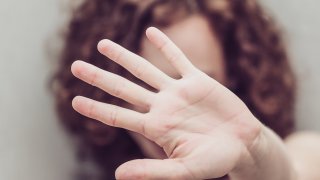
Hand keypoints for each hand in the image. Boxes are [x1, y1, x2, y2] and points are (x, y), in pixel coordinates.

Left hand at [71, 27, 261, 178]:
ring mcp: (178, 92)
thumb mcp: (184, 171)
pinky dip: (165, 45)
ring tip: (101, 44)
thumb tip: (117, 174)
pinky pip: (178, 58)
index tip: (74, 101)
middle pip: (123, 88)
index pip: (118, 116)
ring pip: (144, 70)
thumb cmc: (215, 162)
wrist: (243, 145)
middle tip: (75, 66)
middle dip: (99, 77)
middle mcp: (162, 107)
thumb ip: (152, 171)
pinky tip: (151, 32)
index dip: (96, 108)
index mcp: (156, 128)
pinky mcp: (196, 81)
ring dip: (123, 56)